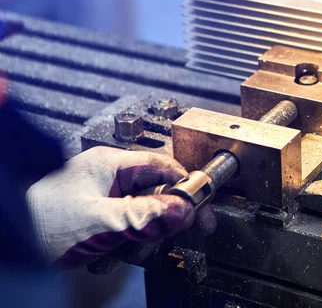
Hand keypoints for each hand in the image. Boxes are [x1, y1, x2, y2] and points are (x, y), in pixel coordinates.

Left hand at [26, 147, 215, 268]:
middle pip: (156, 195)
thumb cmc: (39, 220)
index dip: (187, 190)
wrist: (7, 239)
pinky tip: (105, 258)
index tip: (202, 212)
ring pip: (142, 217)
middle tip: (157, 241)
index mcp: (112, 164)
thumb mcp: (99, 220)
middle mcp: (110, 177)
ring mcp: (104, 198)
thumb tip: (185, 210)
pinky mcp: (98, 218)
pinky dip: (121, 248)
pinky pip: (125, 231)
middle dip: (157, 224)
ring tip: (119, 254)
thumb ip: (145, 216)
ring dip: (137, 241)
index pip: (165, 168)